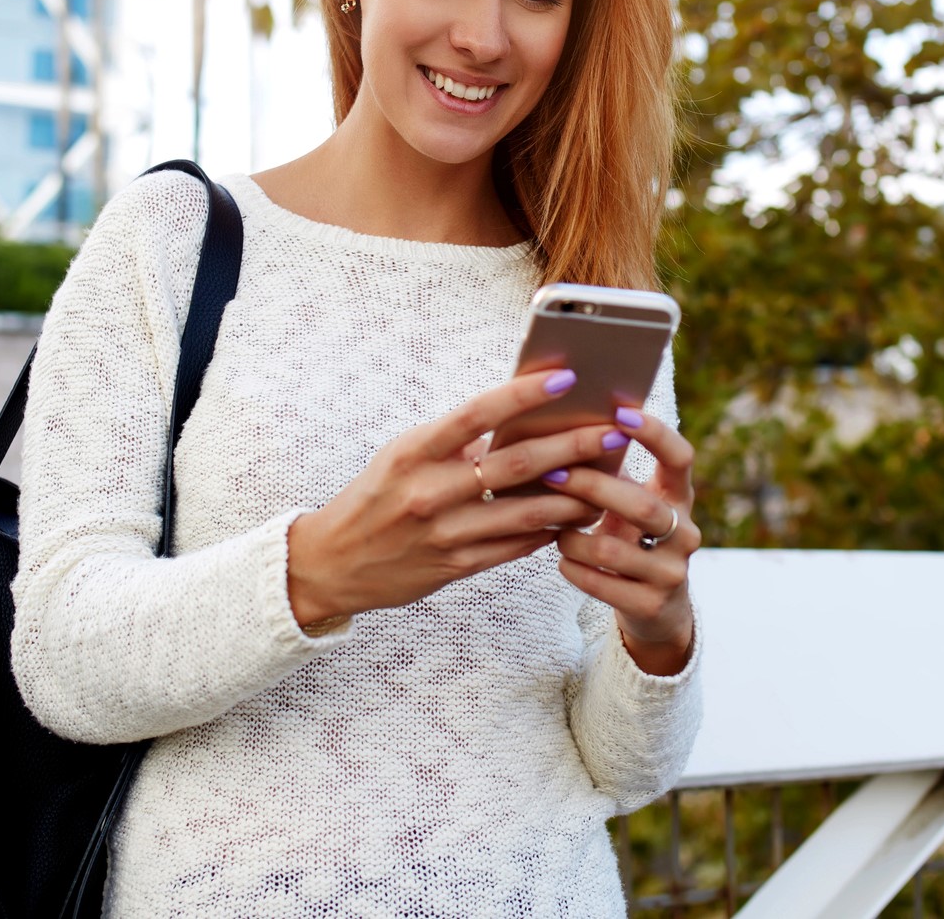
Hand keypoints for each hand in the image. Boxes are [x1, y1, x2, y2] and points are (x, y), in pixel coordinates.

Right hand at [286, 369, 628, 625]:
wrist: (332, 563)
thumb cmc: (375, 497)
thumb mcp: (402, 457)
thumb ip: (455, 443)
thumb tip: (520, 422)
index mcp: (413, 452)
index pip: (476, 414)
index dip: (522, 395)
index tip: (565, 378)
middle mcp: (429, 492)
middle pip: (514, 464)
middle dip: (571, 447)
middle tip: (612, 431)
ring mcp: (444, 533)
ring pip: (526, 511)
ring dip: (574, 496)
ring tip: (608, 479)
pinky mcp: (455, 567)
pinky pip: (515, 545)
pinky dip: (549, 528)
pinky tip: (575, 516)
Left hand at [547, 406, 700, 675]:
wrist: (657, 609)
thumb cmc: (632, 538)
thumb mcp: (630, 505)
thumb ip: (612, 471)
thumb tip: (563, 424)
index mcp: (680, 498)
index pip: (681, 458)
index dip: (656, 434)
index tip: (621, 412)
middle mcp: (686, 533)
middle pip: (641, 505)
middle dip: (593, 488)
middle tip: (553, 473)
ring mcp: (671, 572)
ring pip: (612, 550)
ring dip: (573, 537)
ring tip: (556, 530)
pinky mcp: (651, 605)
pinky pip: (601, 583)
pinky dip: (574, 568)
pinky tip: (563, 559)